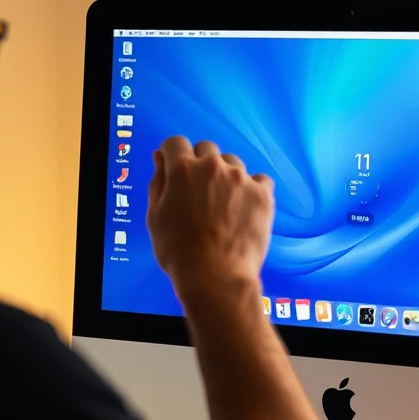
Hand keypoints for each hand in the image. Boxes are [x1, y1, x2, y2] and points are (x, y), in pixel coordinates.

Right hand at [146, 137, 274, 307]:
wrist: (216, 276)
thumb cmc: (180, 251)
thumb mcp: (155, 216)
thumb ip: (158, 182)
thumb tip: (161, 159)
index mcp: (183, 169)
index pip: (175, 143)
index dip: (173, 155)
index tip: (176, 168)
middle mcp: (213, 166)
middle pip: (206, 148)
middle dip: (200, 163)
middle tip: (200, 191)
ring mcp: (241, 179)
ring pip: (233, 163)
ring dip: (226, 175)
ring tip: (224, 204)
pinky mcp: (263, 194)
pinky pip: (260, 180)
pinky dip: (253, 189)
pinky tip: (245, 207)